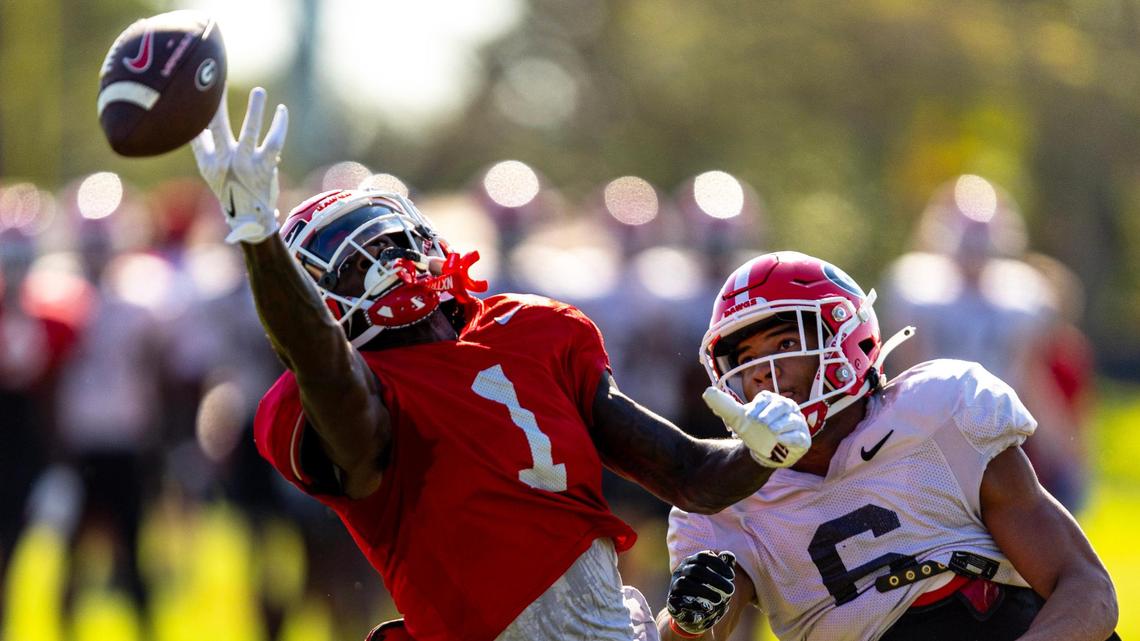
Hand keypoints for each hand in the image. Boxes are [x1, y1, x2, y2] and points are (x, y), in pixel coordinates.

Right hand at [191, 87, 288, 243]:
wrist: (250, 219)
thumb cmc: (230, 190)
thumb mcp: (209, 171)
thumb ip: (203, 146)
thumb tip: (198, 121)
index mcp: (208, 161)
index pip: (197, 131)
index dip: (196, 109)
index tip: (198, 88)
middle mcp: (225, 161)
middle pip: (218, 126)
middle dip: (218, 103)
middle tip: (220, 80)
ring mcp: (246, 164)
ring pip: (250, 132)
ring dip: (255, 110)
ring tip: (259, 91)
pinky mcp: (265, 167)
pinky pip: (274, 142)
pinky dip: (279, 125)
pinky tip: (282, 110)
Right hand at [667, 550, 735, 636]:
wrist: (689, 612)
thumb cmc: (705, 591)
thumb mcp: (715, 579)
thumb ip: (723, 567)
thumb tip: (730, 556)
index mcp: (692, 562)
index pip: (703, 556)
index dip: (718, 564)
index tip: (732, 576)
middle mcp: (681, 570)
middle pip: (696, 570)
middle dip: (715, 579)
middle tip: (731, 590)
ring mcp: (674, 585)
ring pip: (685, 583)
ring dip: (705, 591)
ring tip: (719, 599)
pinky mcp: (671, 600)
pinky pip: (679, 599)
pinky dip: (694, 604)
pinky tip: (707, 608)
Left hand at [703, 387, 810, 467]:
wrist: (763, 449)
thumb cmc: (753, 429)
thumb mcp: (737, 418)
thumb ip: (724, 405)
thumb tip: (707, 392)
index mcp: (771, 400)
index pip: (766, 398)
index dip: (758, 406)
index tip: (748, 416)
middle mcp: (787, 409)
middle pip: (782, 406)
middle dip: (771, 413)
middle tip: (761, 422)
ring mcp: (797, 423)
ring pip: (792, 420)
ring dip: (782, 425)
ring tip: (772, 430)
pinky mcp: (803, 439)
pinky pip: (800, 437)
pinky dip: (792, 438)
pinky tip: (782, 441)